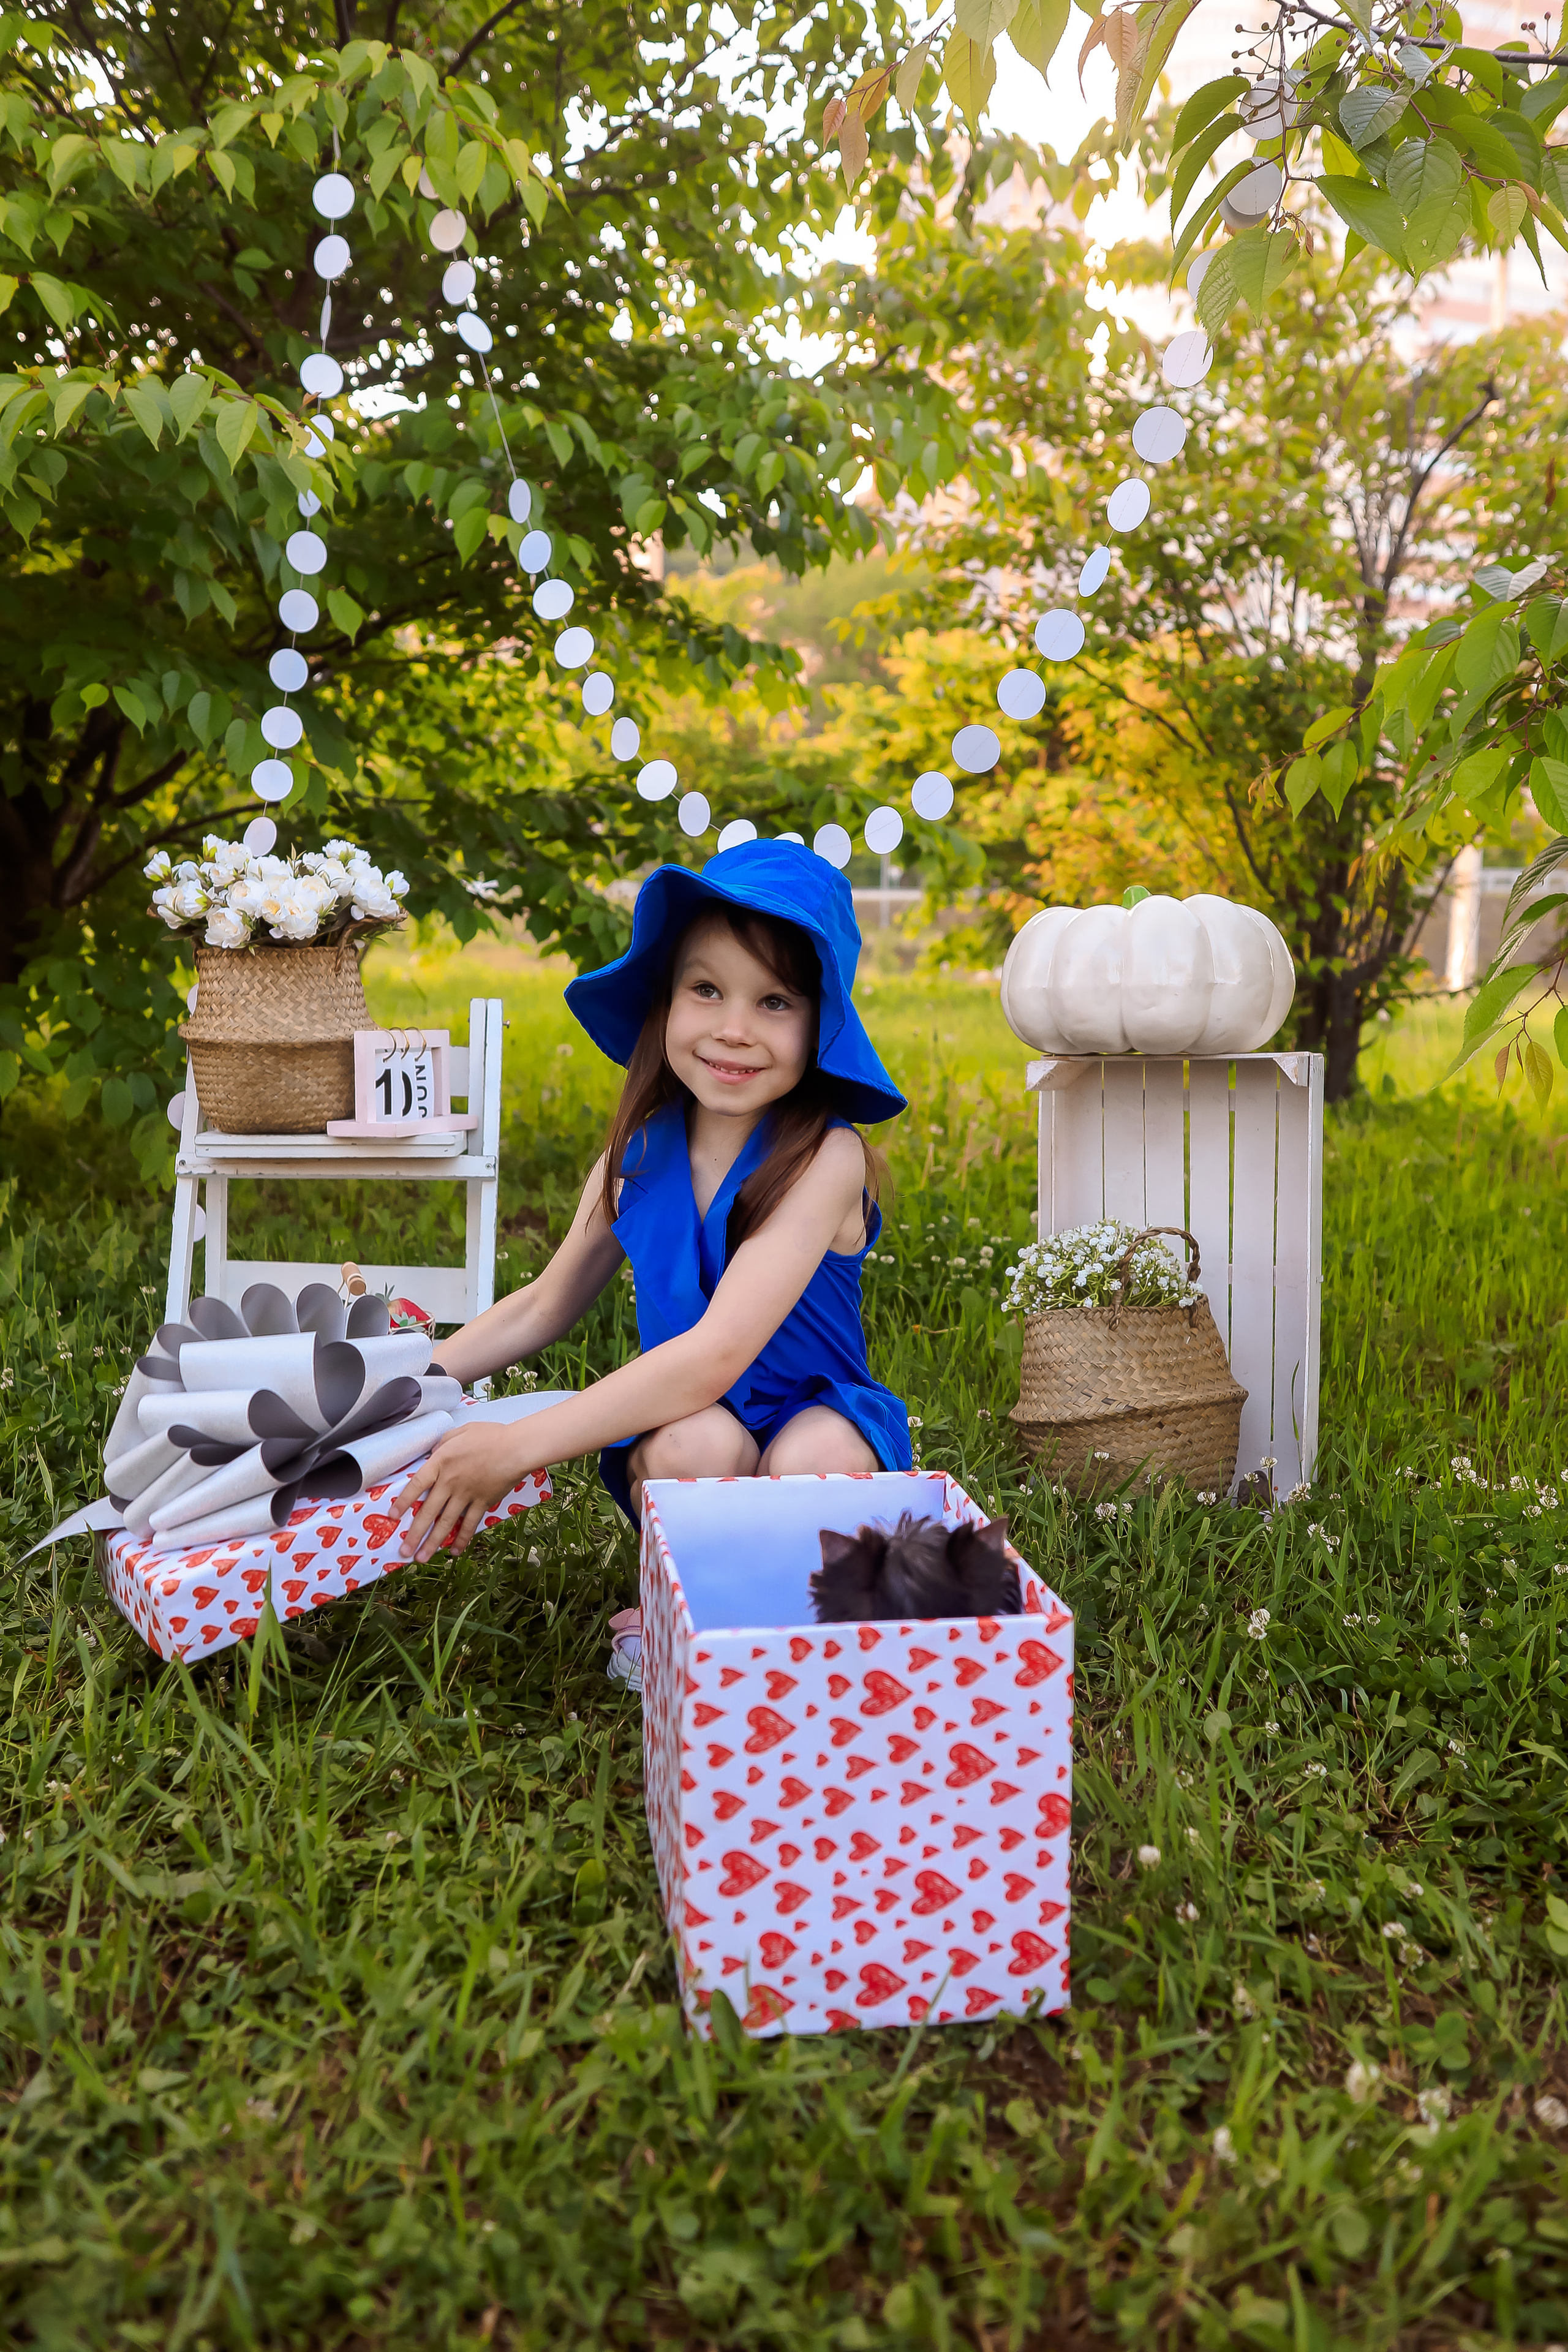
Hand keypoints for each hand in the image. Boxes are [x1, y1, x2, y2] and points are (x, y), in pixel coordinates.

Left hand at [390, 1421, 528, 1561]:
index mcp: (441, 1462)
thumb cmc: (490, 1436)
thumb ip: (443, 1442)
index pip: (416, 1485)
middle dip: (414, 1534)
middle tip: (403, 1551)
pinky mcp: (482, 1502)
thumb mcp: (460, 1431)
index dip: (403, 1502)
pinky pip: (470, 1524)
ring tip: (421, 1558)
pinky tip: (455, 1551)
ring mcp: (466, 1494)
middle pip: (428, 1511)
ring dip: (433, 1542)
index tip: (392, 1517)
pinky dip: (462, 1538)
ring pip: (446, 1523)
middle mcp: (450, 1482)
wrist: (516, 1448)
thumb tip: (433, 1453)